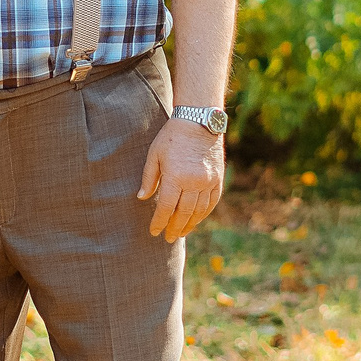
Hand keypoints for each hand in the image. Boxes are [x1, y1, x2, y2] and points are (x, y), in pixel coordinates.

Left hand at [137, 117, 225, 241]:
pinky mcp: (218, 178)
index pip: (165, 207)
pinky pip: (212, 202)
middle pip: (183, 213)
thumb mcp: (154, 154)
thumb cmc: (172, 136)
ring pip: (199, 210)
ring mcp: (208, 181)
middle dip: (174, 228)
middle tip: (168, 238)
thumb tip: (142, 198)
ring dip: (189, 224)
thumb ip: (149, 178)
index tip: (154, 231)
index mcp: (175, 176)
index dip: (159, 221)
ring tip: (181, 232)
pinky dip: (204, 213)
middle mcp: (194, 182)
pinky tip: (196, 219)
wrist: (199, 121)